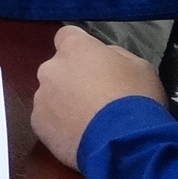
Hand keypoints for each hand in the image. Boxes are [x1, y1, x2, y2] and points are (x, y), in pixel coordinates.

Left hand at [30, 24, 169, 167]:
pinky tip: (79, 137)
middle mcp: (51, 68)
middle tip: (94, 98)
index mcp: (75, 48)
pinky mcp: (37, 124)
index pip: (67, 35)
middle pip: (58, 68)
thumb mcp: (140, 66)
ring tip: (88, 122)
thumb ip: (115, 56)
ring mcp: (41, 97)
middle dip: (72, 78)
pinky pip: (48, 120)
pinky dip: (60, 126)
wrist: (123, 143)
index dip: (80, 48)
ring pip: (51, 95)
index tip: (92, 62)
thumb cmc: (136, 98)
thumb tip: (104, 58)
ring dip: (64, 103)